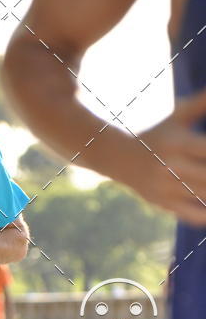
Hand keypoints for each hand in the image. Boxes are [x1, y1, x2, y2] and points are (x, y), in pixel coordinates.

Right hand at [130, 87, 205, 226]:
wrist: (120, 159)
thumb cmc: (158, 134)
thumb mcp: (177, 116)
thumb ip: (202, 103)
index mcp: (177, 144)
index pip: (205, 149)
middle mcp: (171, 167)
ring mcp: (167, 189)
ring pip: (203, 196)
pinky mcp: (164, 204)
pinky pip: (191, 215)